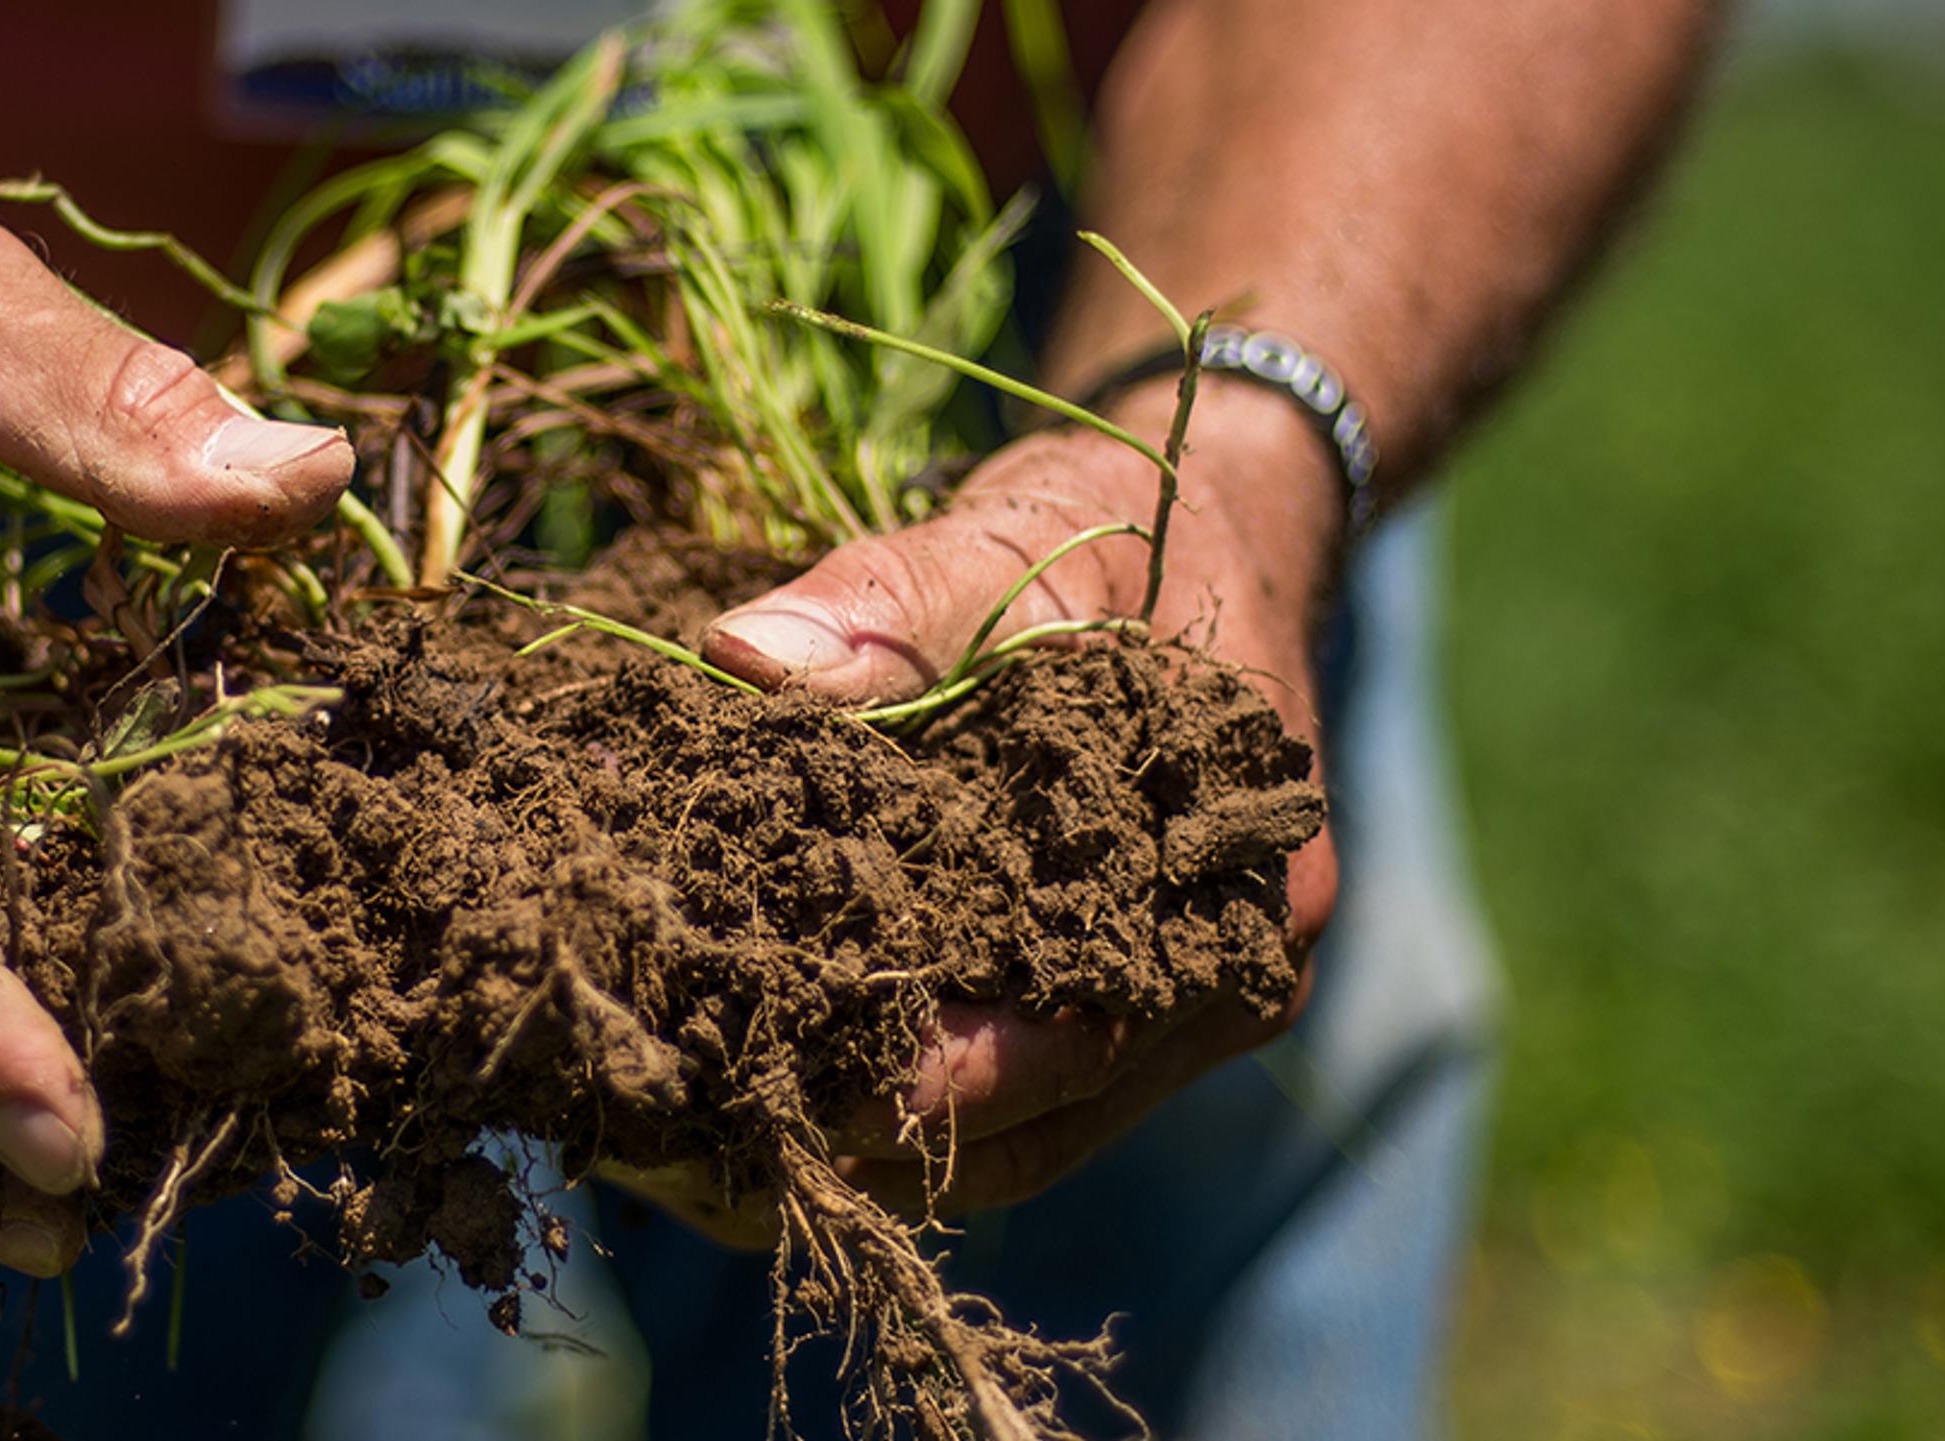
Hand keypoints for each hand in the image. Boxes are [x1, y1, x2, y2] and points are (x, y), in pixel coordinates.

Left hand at [625, 385, 1346, 1239]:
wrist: (1216, 513)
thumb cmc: (1135, 524)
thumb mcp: (1026, 538)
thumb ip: (897, 601)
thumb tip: (742, 656)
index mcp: (1243, 889)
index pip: (1075, 1042)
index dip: (928, 1086)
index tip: (786, 1090)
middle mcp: (1227, 971)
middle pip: (1039, 1117)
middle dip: (869, 1134)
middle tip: (701, 1126)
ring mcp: (1176, 991)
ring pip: (1018, 1124)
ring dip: (873, 1130)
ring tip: (706, 1126)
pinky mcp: (1113, 982)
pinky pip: (1008, 1074)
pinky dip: (898, 1075)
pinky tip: (771, 1060)